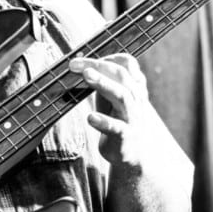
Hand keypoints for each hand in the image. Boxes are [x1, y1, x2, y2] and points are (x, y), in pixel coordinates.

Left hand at [69, 53, 159, 169]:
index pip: (128, 64)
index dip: (109, 57)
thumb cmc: (117, 119)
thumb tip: (78, 63)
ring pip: (122, 96)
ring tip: (87, 75)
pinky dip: (104, 121)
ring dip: (104, 84)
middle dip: (99, 66)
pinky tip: (90, 117)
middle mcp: (136, 99)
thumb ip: (102, 80)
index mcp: (134, 87)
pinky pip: (116, 127)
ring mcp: (132, 118)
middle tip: (76, 64)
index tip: (85, 59)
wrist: (131, 154)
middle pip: (122, 76)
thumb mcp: (111, 97)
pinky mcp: (125, 137)